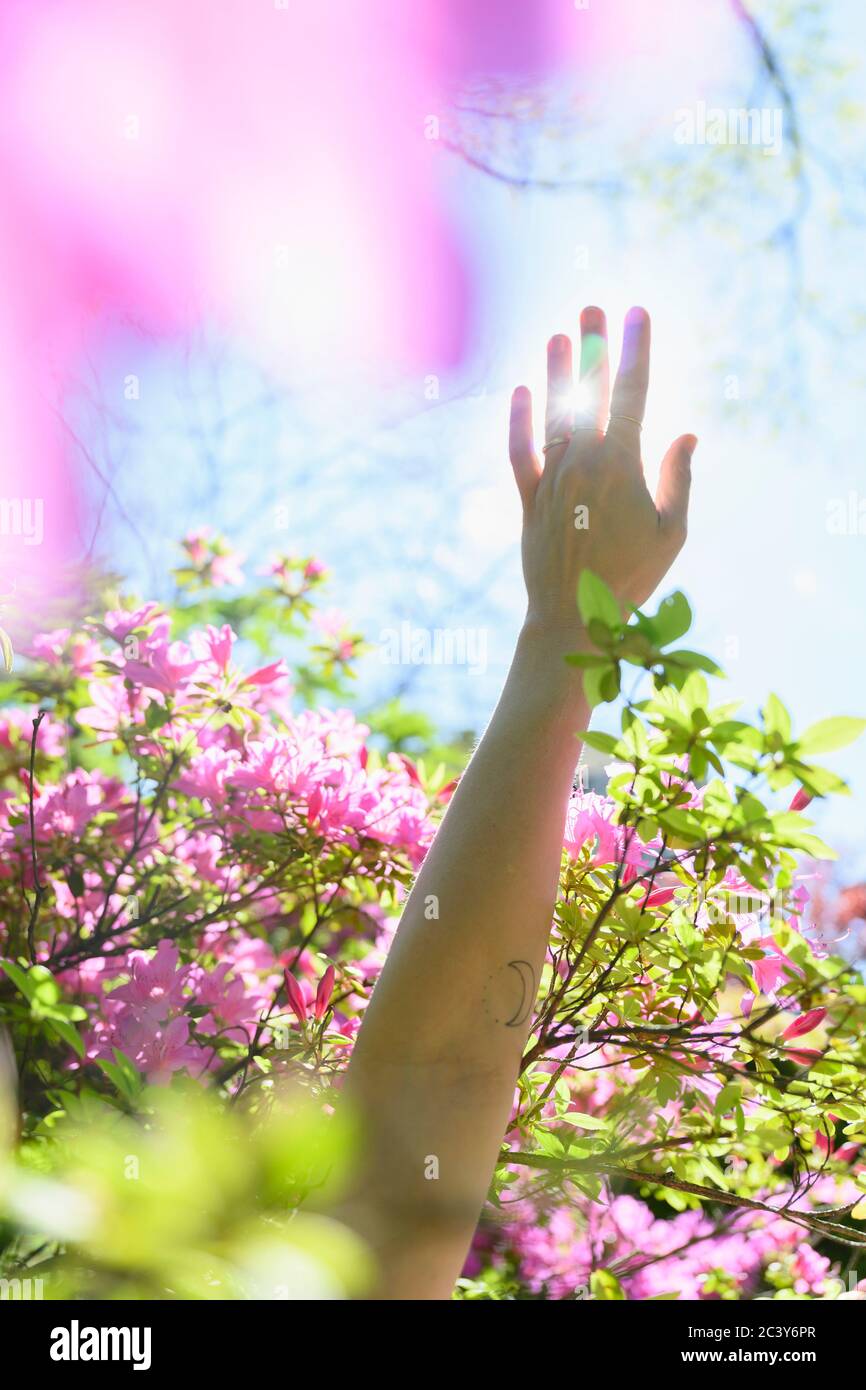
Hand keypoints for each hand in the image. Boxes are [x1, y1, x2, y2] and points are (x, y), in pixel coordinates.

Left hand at [508, 306, 695, 644]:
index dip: (636, 351)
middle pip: (588, 394)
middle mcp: (582, 465)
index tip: (638, 314)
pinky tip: (522, 390)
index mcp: (622, 467)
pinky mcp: (528, 500)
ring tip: (560, 336)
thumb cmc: (632, 578)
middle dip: (593, 347)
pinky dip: (519, 421)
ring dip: (557, 373)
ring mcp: (552, 480)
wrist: (574, 617)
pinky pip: (519, 452)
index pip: (632, 395)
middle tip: (593, 308)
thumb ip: (678, 480)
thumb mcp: (671, 532)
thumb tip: (686, 435)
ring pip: (553, 415)